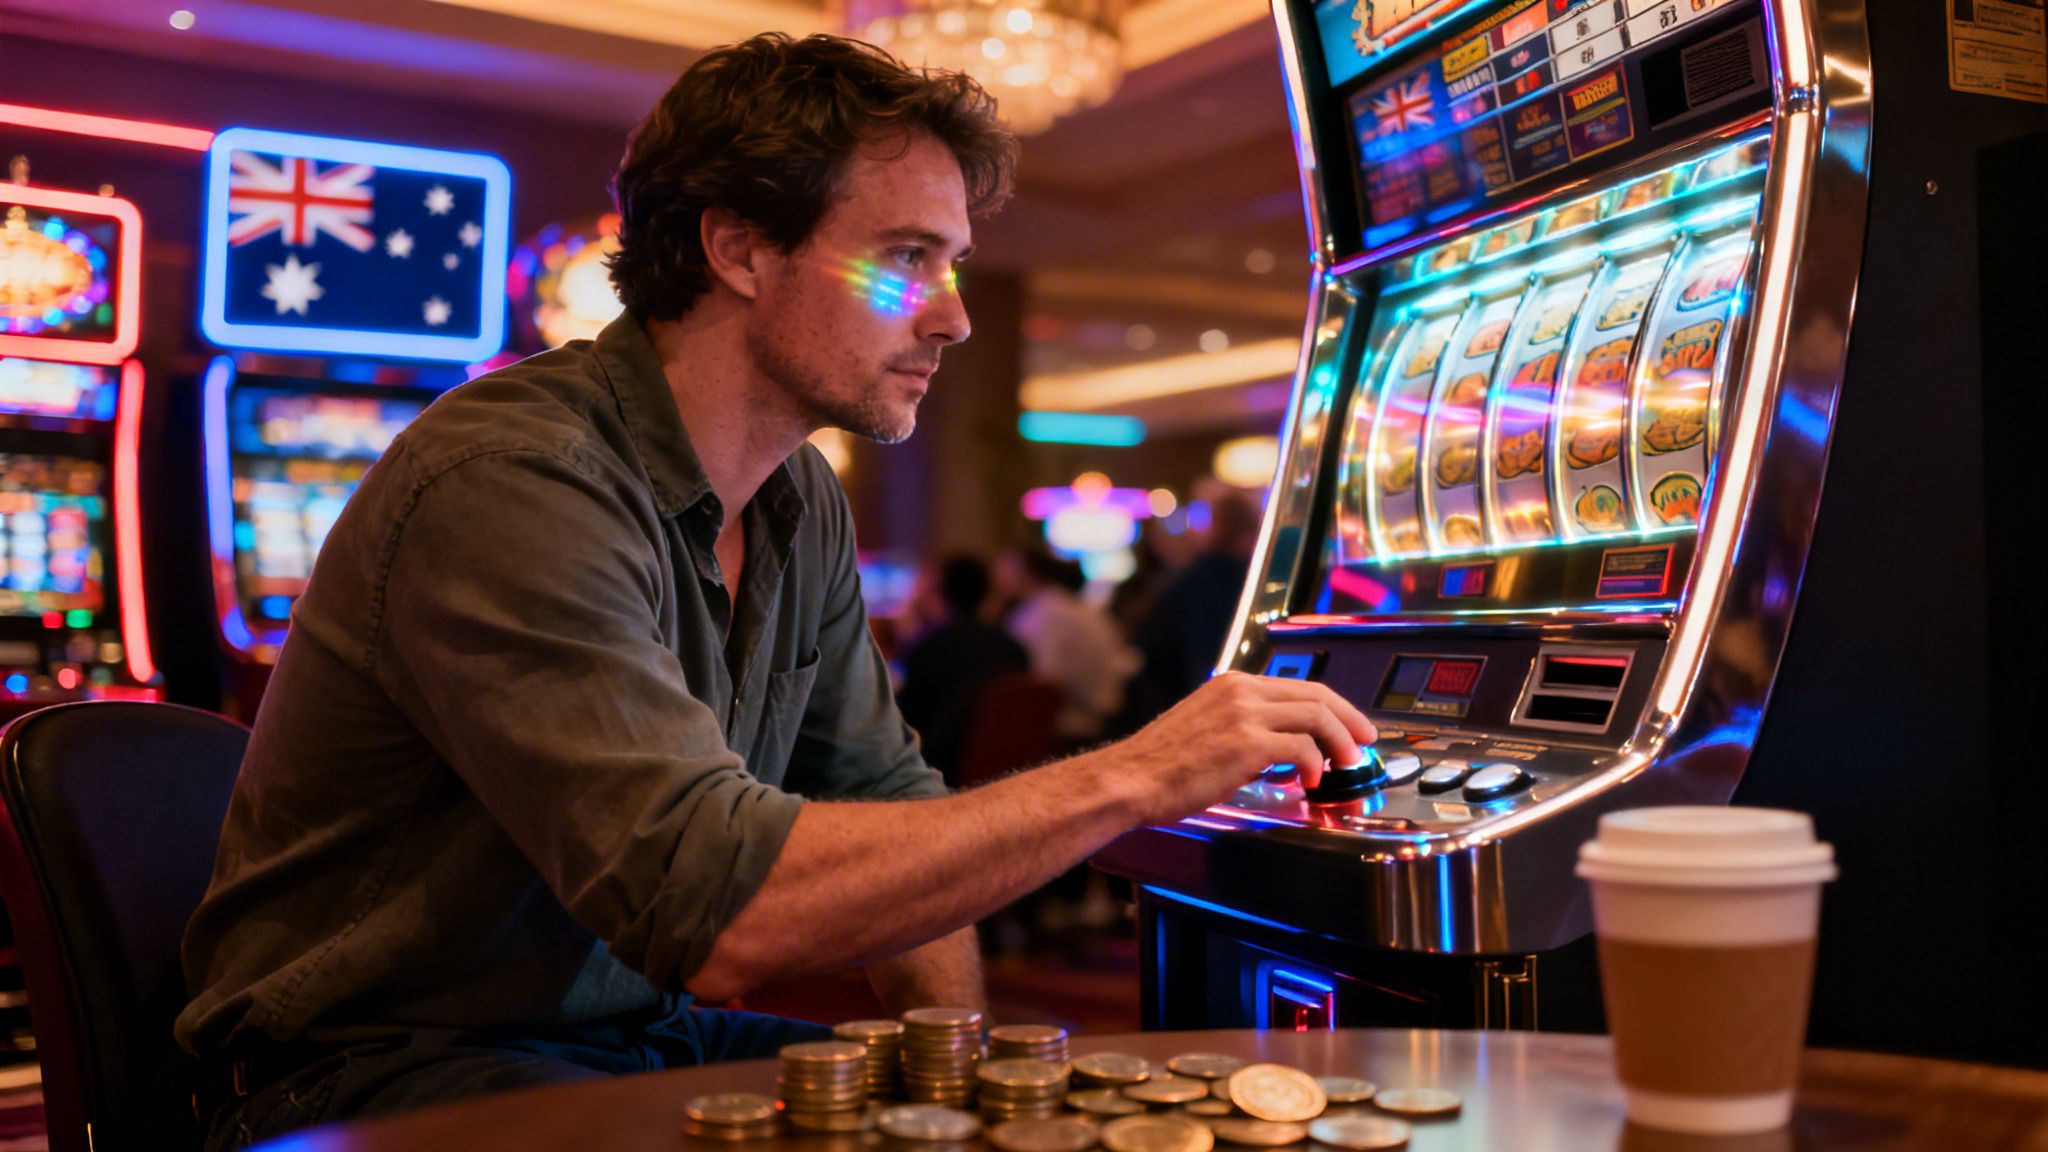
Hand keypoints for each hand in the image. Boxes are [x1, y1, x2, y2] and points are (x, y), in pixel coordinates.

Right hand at [1110, 672, 1376, 825]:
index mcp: (1230, 684)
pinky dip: (1315, 764)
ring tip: (1347, 763)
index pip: (1297, 686)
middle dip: (1349, 719)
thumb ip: (1239, 727)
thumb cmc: (1159, 765)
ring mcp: (1244, 714)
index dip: (1332, 706)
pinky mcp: (1247, 743)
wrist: (1130, 779)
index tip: (1348, 724)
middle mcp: (1240, 691)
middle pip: (1316, 694)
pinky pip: (1301, 747)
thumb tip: (1274, 748)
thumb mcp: (1203, 728)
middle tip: (1365, 741)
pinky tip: (1311, 780)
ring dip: (1340, 742)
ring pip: (1316, 716)